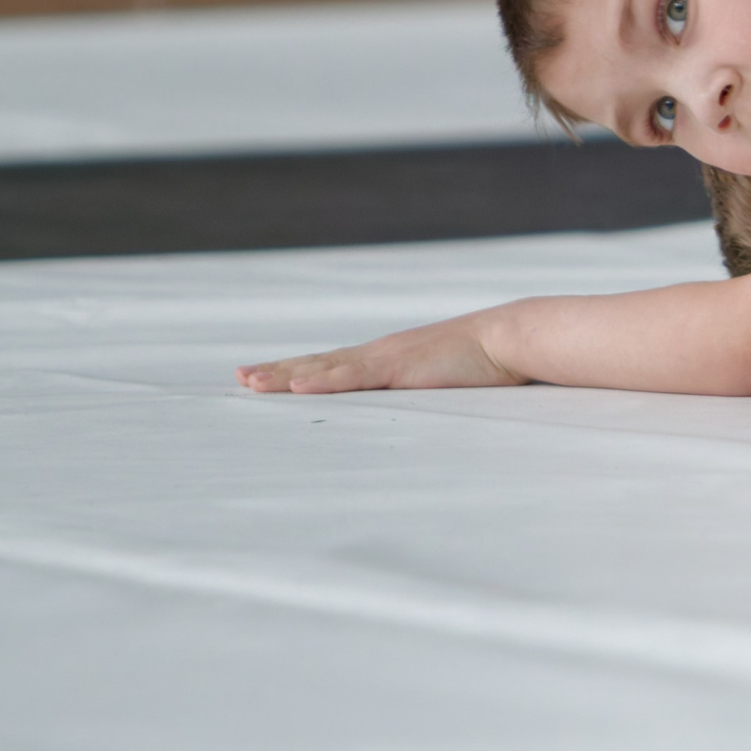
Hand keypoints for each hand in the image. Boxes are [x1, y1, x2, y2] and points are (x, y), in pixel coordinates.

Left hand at [237, 310, 525, 393]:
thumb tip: (417, 412)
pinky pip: (354, 377)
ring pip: (325, 370)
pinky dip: (323, 381)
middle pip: (317, 365)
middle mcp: (378, 355)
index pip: (332, 366)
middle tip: (240, 378)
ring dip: (285, 377)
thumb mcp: (445, 381)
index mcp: (388, 359)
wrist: (510, 337)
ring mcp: (386, 360)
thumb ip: (425, 392)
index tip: (264, 376)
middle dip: (276, 373)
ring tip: (251, 383)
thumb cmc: (485, 361)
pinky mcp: (399, 368)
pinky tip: (295, 387)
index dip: (296, 371)